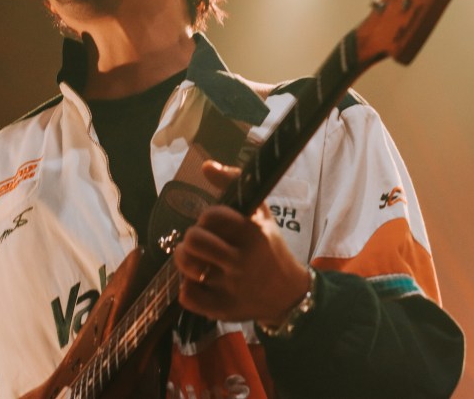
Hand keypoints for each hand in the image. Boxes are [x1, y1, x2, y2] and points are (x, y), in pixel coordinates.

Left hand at [172, 161, 310, 326]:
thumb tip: (206, 166)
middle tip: (199, 242)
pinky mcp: (224, 309)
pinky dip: (187, 288)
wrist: (289, 294)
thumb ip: (234, 185)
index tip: (213, 224)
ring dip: (185, 261)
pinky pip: (187, 296)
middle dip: (190, 238)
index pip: (212, 216)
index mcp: (254, 233)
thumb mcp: (260, 213)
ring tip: (194, 259)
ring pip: (188, 268)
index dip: (207, 217)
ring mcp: (233, 287)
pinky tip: (199, 282)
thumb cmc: (269, 247)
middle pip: (194, 241)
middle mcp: (243, 260)